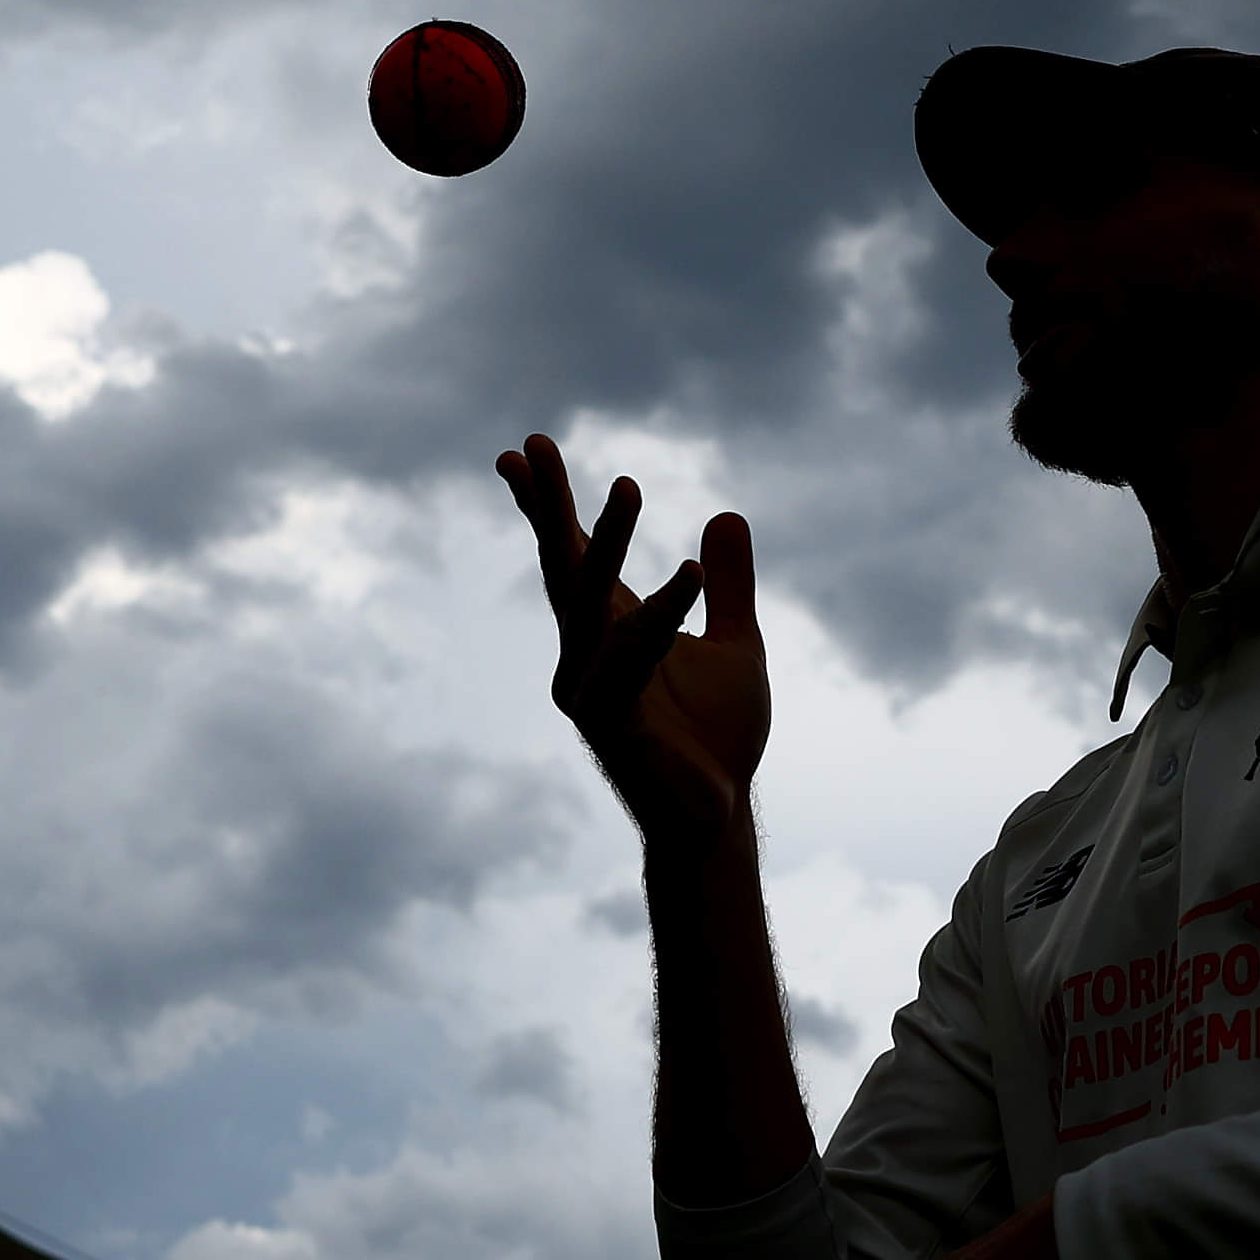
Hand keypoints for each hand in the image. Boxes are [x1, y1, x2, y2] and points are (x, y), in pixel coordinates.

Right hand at [497, 435, 768, 840]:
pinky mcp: (609, 722)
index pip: (571, 555)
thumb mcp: (735, 642)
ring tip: (629, 483)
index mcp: (609, 629)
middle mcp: (585, 652)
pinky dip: (659, 616)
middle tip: (532, 444)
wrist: (719, 815)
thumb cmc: (718, 737)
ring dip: (606, 542)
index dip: (547, 504)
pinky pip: (631, 656)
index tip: (523, 449)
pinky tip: (688, 574)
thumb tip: (727, 515)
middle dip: (547, 504)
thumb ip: (729, 585)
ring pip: (589, 602)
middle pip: (561, 565)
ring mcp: (590, 687)